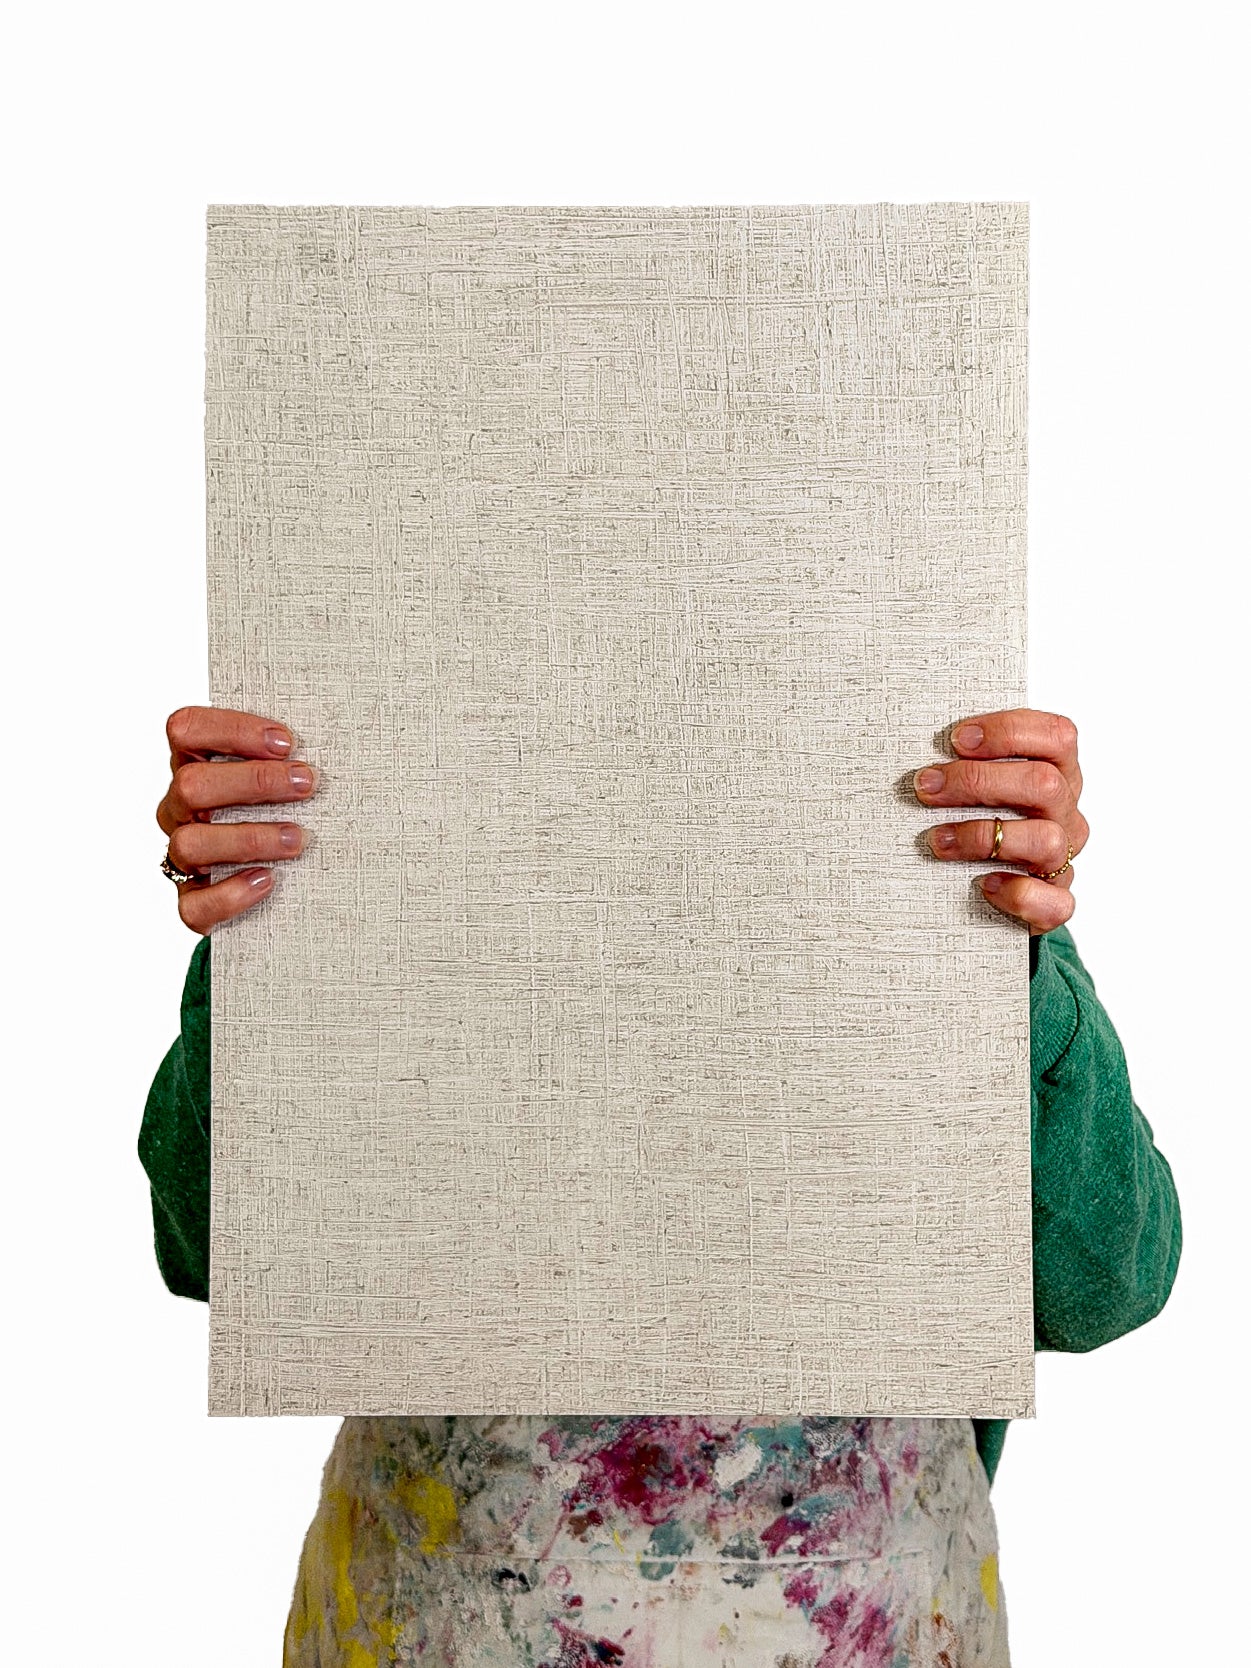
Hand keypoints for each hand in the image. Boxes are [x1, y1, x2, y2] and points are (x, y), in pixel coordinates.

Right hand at [156, 706, 319, 933]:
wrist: (272, 881)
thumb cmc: (277, 812)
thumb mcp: (276, 776)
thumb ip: (285, 758)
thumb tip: (331, 742)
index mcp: (193, 766)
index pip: (186, 730)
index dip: (232, 730)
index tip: (286, 742)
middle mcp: (179, 810)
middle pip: (190, 785)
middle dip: (253, 782)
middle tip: (306, 784)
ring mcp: (181, 856)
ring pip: (190, 843)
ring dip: (248, 838)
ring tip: (296, 839)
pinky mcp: (192, 901)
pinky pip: (193, 904)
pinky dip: (231, 894)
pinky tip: (267, 880)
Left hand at [913, 708, 1087, 936]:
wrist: (993, 889)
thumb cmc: (981, 823)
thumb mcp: (980, 786)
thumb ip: (969, 762)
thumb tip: (919, 743)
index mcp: (1057, 773)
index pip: (1057, 737)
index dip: (1008, 732)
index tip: (956, 740)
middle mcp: (1065, 814)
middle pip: (1044, 784)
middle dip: (977, 781)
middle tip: (927, 787)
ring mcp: (1063, 858)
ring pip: (1046, 840)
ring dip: (981, 836)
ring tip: (936, 840)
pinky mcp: (1055, 901)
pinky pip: (1053, 901)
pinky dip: (1017, 893)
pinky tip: (983, 885)